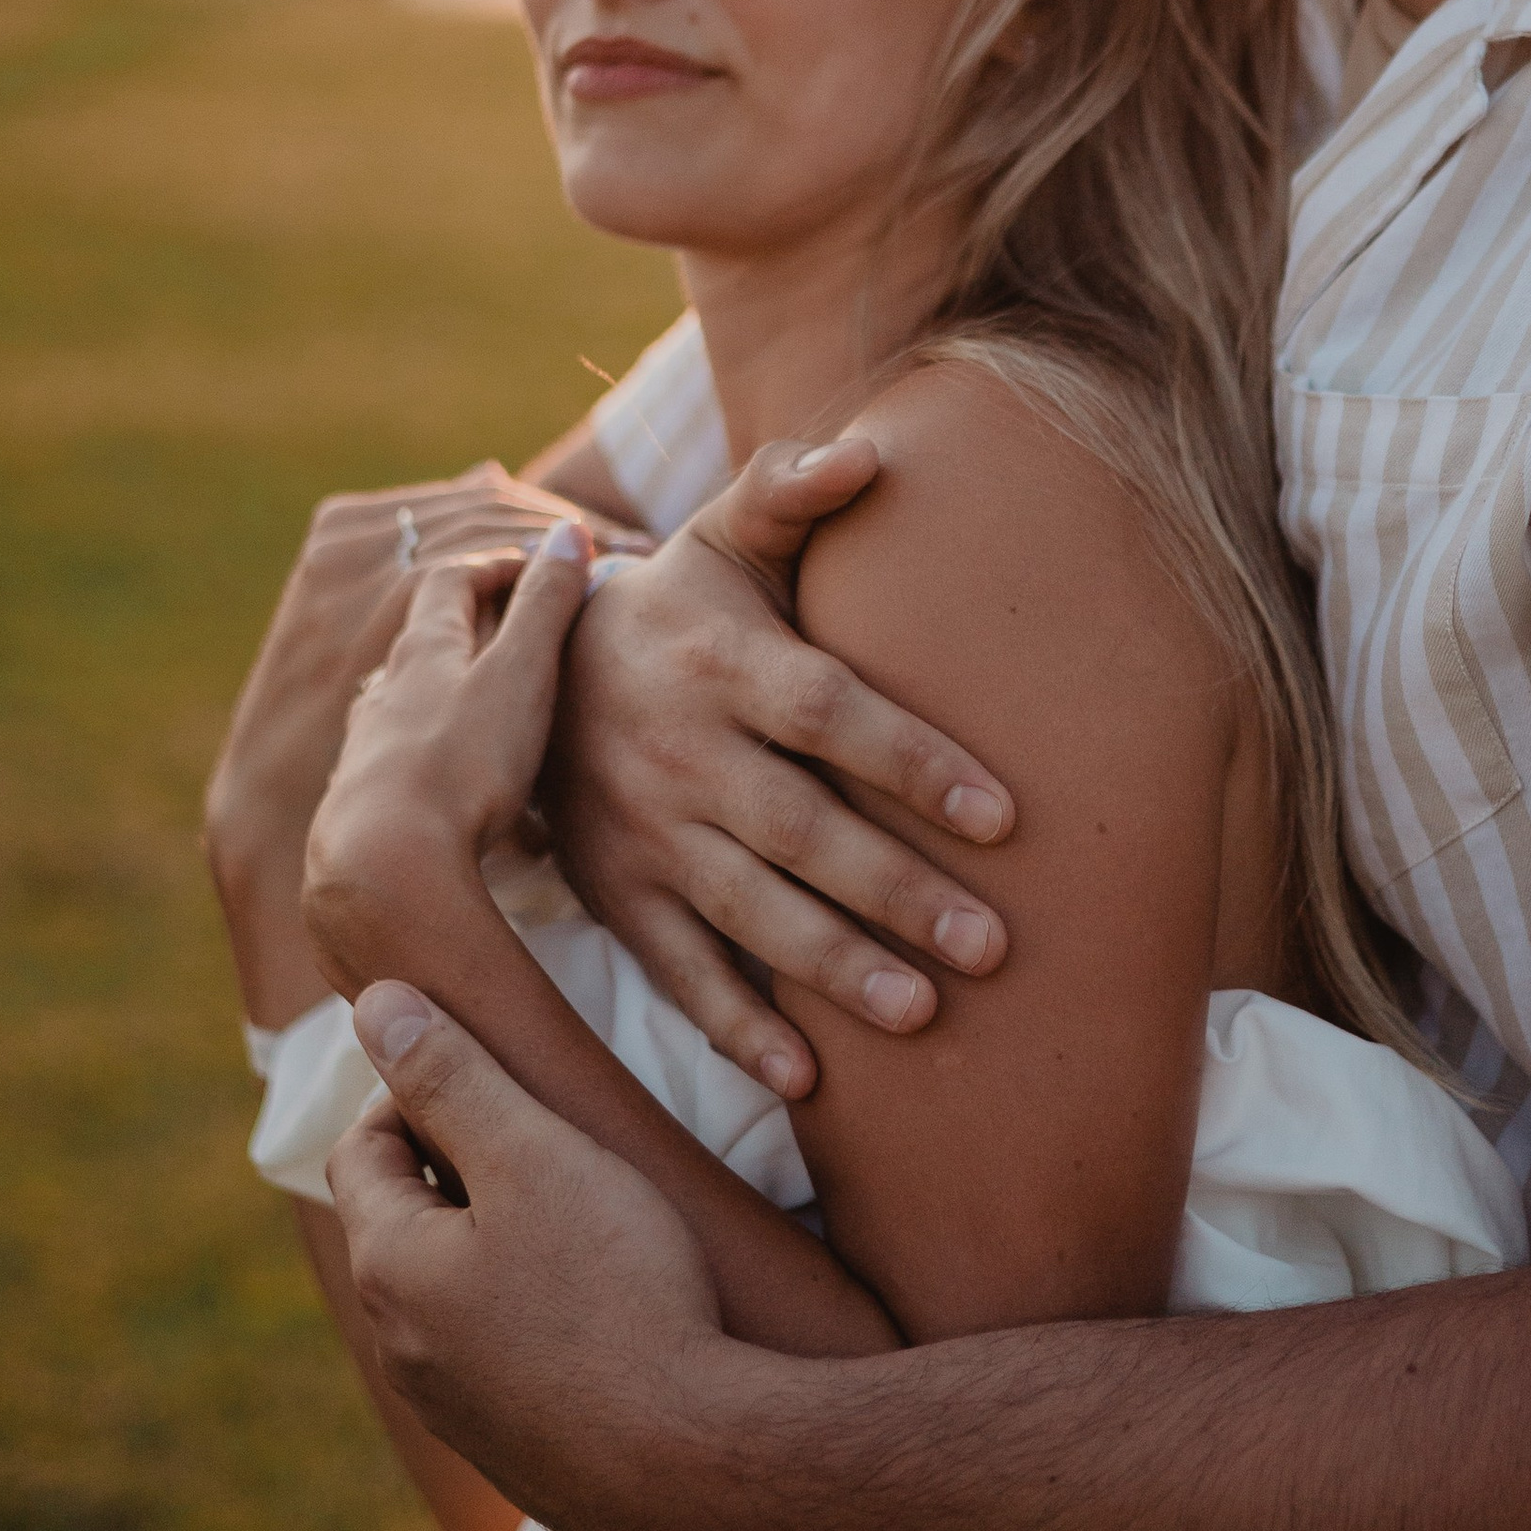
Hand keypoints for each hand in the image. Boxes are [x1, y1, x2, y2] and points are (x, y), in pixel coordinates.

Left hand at [305, 518, 595, 992]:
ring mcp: (374, 748)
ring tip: (506, 718)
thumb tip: (566, 532)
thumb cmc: (461, 762)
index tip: (538, 566)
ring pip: (418, 706)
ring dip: (461, 701)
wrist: (383, 866)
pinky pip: (417, 769)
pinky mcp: (373, 805)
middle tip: (524, 630)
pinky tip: (477, 803)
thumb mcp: (520, 672)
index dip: (495, 563)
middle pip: (428, 640)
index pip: (450, 579)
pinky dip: (452, 765)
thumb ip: (545, 604)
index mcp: (423, 648)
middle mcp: (388, 690)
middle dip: (477, 627)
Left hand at [328, 980, 747, 1530]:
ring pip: (453, 1295)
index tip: (494, 1070)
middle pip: (403, 1223)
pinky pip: (502, 1358)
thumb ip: (453, 1077)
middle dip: (459, 1166)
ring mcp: (458, 1412)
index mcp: (389, 1266)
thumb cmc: (619, 1293)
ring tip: (586, 1213)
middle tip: (546, 1132)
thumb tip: (376, 1002)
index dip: (415, 1092)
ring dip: (497, 1243)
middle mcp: (401, 1348)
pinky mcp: (518, 1453)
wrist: (692, 1469)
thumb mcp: (536, 1155)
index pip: (361, 1150)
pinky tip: (609, 1306)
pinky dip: (535, 1312)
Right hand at [543, 437, 1016, 1099]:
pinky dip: (736, 1026)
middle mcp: (681, 754)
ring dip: (834, 967)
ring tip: (923, 1014)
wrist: (525, 672)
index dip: (911, 762)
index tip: (1004, 815)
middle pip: (801, 830)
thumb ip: (791, 489)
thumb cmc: (676, 601)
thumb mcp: (721, 534)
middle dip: (897, 891)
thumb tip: (870, 451)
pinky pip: (678, 970)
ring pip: (747, 910)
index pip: (828, 715)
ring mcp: (643, 832)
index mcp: (722, 664)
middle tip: (994, 947)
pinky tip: (806, 1079)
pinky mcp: (616, 894)